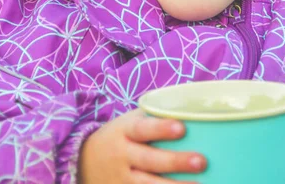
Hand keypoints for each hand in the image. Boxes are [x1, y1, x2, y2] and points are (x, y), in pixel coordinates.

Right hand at [79, 109, 205, 183]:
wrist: (83, 161)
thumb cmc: (120, 136)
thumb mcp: (129, 122)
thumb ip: (154, 117)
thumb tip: (193, 107)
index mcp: (124, 131)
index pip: (142, 128)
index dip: (161, 129)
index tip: (181, 128)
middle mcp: (122, 156)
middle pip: (149, 160)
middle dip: (176, 161)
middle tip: (201, 161)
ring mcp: (121, 179)